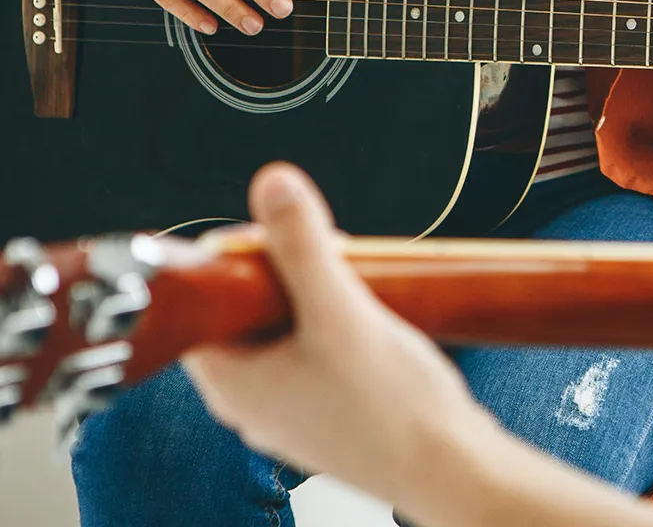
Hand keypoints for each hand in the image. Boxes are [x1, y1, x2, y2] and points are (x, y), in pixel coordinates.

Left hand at [183, 165, 495, 502]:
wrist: (450, 467)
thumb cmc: (394, 413)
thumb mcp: (343, 313)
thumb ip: (304, 246)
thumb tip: (272, 186)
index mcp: (230, 380)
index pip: (202, 298)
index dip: (239, 255)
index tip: (282, 234)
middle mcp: (250, 399)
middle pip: (247, 308)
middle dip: (289, 270)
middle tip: (331, 256)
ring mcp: (288, 408)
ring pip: (284, 328)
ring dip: (318, 296)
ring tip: (357, 285)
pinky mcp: (325, 410)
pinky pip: (314, 351)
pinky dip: (337, 326)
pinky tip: (372, 319)